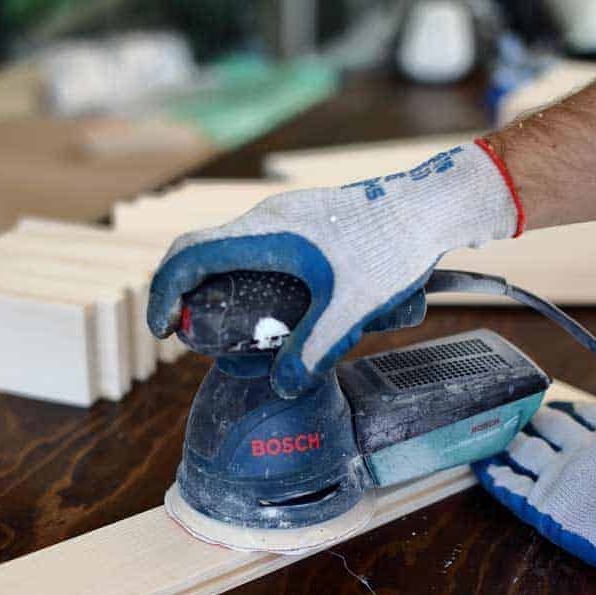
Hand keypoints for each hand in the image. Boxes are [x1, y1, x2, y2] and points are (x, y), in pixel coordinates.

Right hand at [148, 141, 521, 397]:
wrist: (432, 205)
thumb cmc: (391, 250)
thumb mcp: (351, 309)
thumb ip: (313, 350)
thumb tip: (279, 387)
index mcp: (265, 234)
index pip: (190, 255)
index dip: (165, 291)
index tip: (163, 328)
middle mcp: (267, 219)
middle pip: (203, 251)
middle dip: (186, 293)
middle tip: (192, 334)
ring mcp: (286, 215)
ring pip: (231, 247)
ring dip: (217, 284)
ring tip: (230, 326)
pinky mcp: (304, 219)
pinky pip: (257, 246)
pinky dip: (244, 274)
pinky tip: (273, 304)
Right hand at [472, 401, 595, 594]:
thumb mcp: (582, 541)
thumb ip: (562, 515)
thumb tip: (553, 500)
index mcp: (546, 505)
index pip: (507, 482)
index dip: (492, 469)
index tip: (481, 459)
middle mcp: (559, 472)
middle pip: (524, 447)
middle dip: (510, 436)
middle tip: (503, 425)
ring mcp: (588, 449)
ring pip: (553, 423)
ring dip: (540, 417)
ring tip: (533, 411)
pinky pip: (591, 414)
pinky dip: (579, 409)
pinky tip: (573, 407)